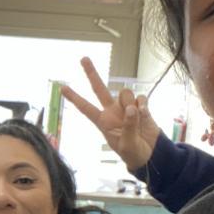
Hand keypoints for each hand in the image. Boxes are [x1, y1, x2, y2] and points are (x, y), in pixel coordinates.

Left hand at [62, 57, 162, 171]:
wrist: (152, 155)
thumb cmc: (134, 154)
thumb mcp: (127, 145)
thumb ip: (129, 126)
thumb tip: (131, 108)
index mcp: (103, 122)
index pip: (86, 108)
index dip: (74, 98)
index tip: (62, 88)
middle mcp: (112, 111)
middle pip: (99, 89)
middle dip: (92, 73)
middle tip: (83, 58)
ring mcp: (126, 107)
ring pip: (125, 93)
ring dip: (130, 103)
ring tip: (137, 118)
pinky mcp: (141, 107)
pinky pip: (140, 98)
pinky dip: (143, 104)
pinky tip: (145, 115)